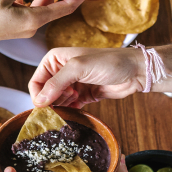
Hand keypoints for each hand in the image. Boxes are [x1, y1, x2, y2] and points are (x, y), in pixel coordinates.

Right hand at [29, 47, 144, 107]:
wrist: (135, 71)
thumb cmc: (109, 62)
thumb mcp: (78, 68)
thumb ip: (56, 83)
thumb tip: (39, 101)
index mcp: (54, 59)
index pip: (36, 81)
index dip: (38, 95)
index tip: (46, 106)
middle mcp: (60, 71)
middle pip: (44, 94)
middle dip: (52, 101)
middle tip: (68, 98)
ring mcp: (70, 85)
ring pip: (55, 102)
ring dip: (62, 106)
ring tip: (76, 98)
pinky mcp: (81, 96)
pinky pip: (68, 107)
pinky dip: (69, 111)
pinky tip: (76, 110)